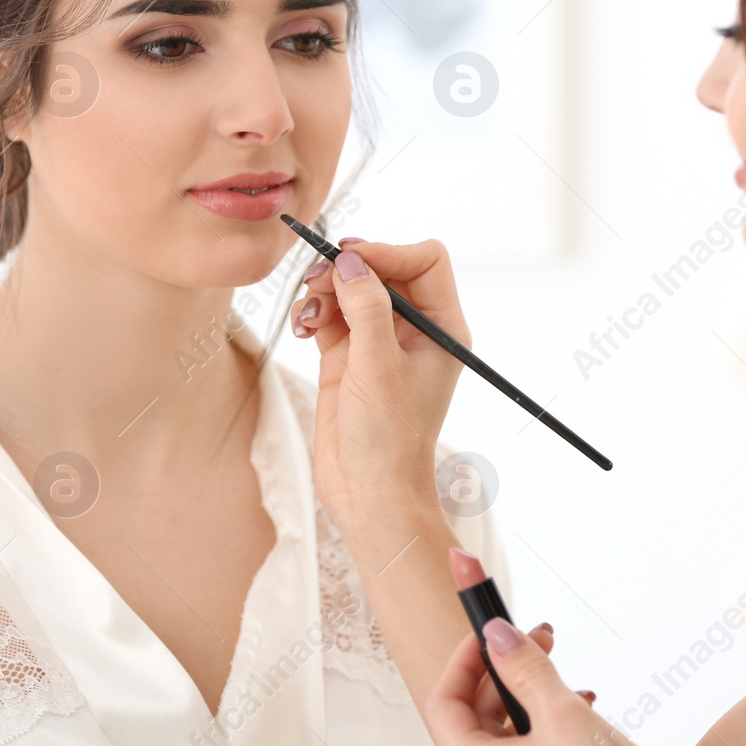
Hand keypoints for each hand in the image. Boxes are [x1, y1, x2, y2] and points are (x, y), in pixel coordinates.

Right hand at [290, 238, 470, 530]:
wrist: (369, 494)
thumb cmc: (389, 439)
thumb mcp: (378, 366)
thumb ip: (365, 307)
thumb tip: (348, 261)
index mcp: (442, 328)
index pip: (425, 261)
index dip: (388, 252)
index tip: (350, 260)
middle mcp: (414, 330)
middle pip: (382, 269)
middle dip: (347, 270)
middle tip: (315, 280)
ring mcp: (378, 343)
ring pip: (350, 289)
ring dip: (323, 291)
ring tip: (308, 314)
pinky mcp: (347, 358)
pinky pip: (329, 315)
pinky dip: (312, 312)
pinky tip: (302, 329)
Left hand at [463, 622, 598, 732]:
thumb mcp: (561, 717)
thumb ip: (525, 669)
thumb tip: (498, 634)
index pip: (445, 702)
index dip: (464, 661)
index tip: (489, 634)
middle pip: (478, 710)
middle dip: (508, 670)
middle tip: (538, 639)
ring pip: (508, 725)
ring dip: (532, 691)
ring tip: (559, 667)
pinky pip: (533, 745)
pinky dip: (549, 720)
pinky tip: (579, 704)